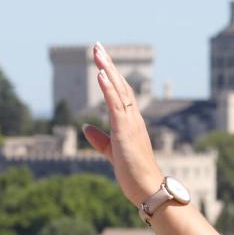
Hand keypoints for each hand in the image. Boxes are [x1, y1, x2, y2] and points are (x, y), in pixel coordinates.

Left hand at [80, 44, 164, 205]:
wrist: (148, 188)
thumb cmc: (134, 173)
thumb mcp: (113, 152)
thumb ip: (100, 139)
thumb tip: (86, 127)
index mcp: (130, 123)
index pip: (120, 93)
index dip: (110, 75)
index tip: (101, 59)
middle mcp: (133, 119)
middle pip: (120, 85)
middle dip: (108, 65)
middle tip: (97, 46)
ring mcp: (131, 124)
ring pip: (119, 91)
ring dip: (107, 70)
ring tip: (97, 53)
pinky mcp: (126, 131)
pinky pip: (116, 106)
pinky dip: (109, 89)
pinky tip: (101, 75)